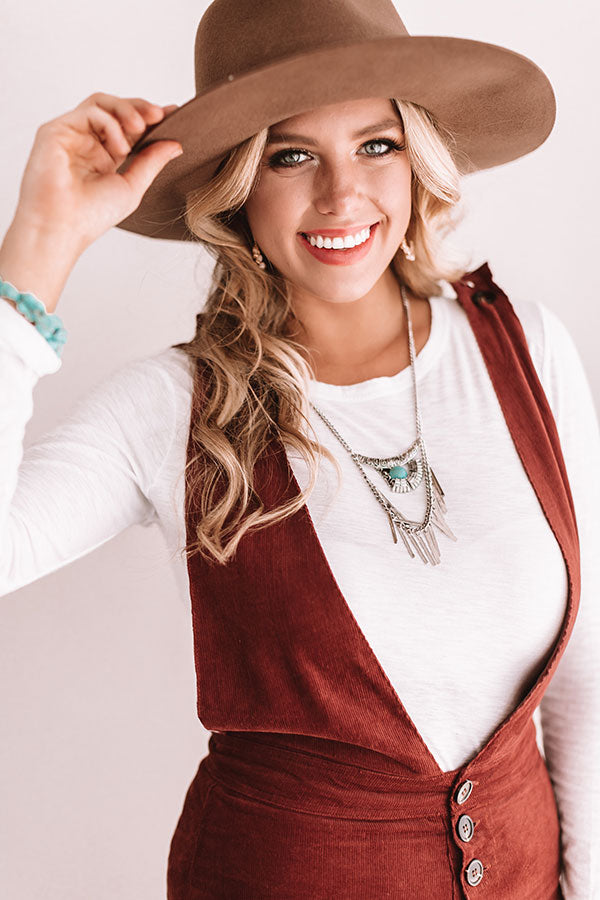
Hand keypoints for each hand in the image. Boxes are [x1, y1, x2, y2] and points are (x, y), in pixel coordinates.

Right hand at [15, 92, 182, 254]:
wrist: (63, 227)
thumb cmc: (91, 215)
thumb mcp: (132, 186)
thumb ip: (151, 162)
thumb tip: (175, 144)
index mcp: (103, 157)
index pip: (126, 128)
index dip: (148, 119)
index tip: (172, 113)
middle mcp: (86, 143)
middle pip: (113, 109)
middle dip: (139, 108)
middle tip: (159, 115)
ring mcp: (70, 134)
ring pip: (100, 104)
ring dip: (126, 110)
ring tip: (141, 126)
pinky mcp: (56, 130)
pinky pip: (89, 112)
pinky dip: (110, 123)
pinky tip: (120, 147)